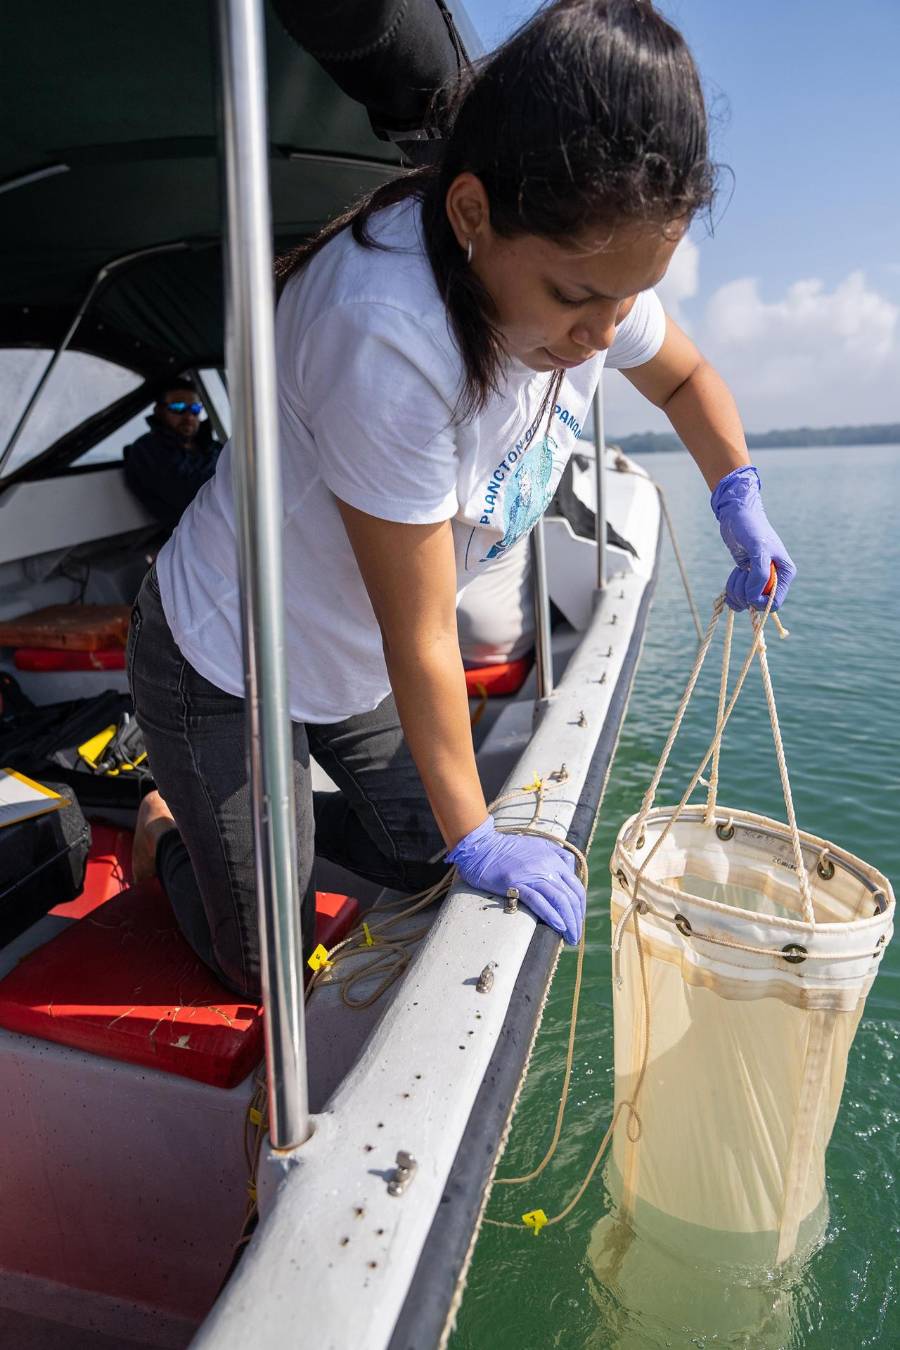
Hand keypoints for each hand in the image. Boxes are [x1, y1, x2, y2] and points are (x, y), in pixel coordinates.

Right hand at [446, 816, 584, 943]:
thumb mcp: (539, 845)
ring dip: (568, 922)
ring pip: (559, 900)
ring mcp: (532, 874)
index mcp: (554, 859)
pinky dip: (552, 915)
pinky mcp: (516, 883)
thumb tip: (571, 874)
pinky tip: (558, 926)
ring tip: (570, 937)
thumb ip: (558, 857)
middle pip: (570, 896)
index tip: (577, 921)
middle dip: (576, 919)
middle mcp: (547, 866)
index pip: (576, 887)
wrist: (482, 847)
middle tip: (575, 936)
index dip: (580, 908)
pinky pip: (539, 901)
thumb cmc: (508, 848)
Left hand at [710, 465, 795, 610]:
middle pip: (757, 604)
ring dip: (735, 590)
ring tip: (737, 571)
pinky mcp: (746, 577)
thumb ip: (759, 574)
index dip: (759, 602)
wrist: (737, 515)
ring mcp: (758, 579)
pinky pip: (737, 594)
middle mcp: (774, 579)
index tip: (748, 591)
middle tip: (742, 574)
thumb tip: (754, 597)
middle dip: (745, 594)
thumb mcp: (758, 548)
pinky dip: (731, 589)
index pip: (775, 603)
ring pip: (745, 601)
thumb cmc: (751, 527)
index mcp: (785, 573)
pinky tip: (734, 573)